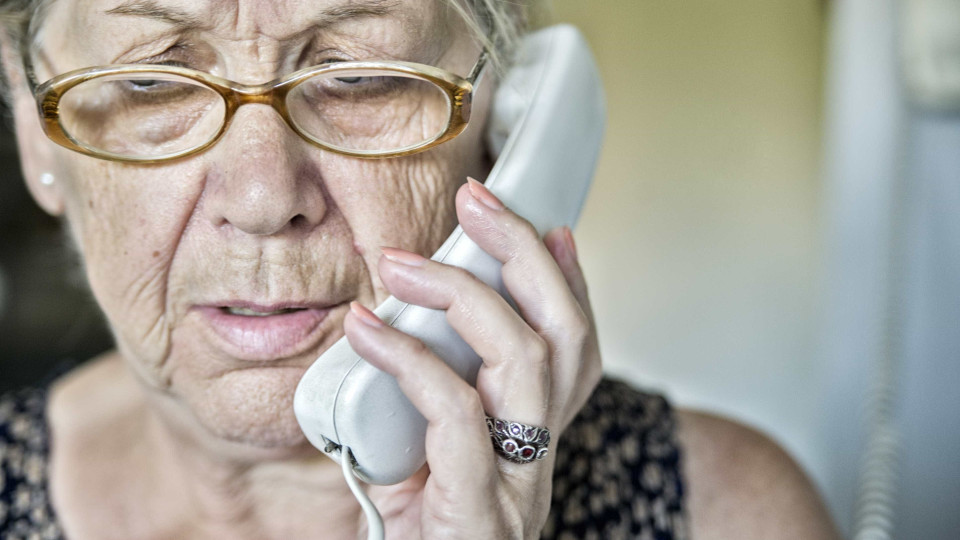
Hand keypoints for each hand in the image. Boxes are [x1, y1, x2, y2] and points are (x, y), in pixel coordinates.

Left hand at [342, 177, 602, 538]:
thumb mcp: (425, 471)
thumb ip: (423, 411)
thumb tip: (384, 333)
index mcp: (532, 445)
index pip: (575, 352)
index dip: (571, 285)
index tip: (549, 226)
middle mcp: (540, 461)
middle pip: (565, 340)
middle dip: (525, 257)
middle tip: (479, 201)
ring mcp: (516, 487)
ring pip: (526, 364)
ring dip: (464, 295)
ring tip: (401, 260)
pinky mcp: (476, 513)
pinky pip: (455, 415)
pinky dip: (410, 359)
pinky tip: (365, 330)